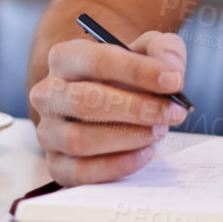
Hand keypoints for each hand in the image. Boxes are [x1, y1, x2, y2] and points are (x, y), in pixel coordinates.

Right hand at [29, 29, 190, 186]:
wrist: (110, 101)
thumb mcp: (148, 50)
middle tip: (172, 112)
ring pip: (80, 139)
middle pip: (85, 102)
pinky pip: (81, 172)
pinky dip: (117, 166)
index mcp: (65, 58)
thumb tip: (171, 69)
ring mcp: (48, 131)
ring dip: (128, 137)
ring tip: (159, 131)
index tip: (173, 81)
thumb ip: (164, 50)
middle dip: (136, 109)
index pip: (96, 61)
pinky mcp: (56, 164)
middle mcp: (48, 94)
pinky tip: (145, 152)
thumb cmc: (126, 75)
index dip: (138, 71)